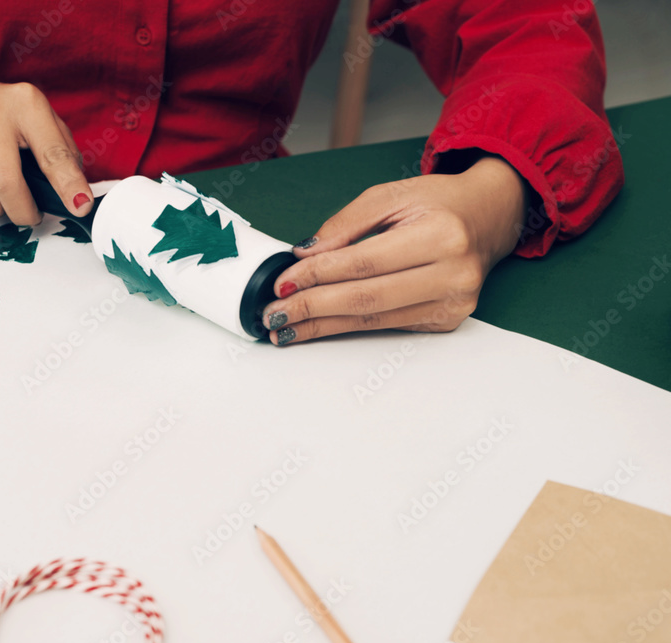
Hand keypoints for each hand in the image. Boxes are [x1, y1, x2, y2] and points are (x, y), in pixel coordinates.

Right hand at [0, 68, 91, 223]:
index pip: (52, 152)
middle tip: (30, 215)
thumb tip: (76, 193)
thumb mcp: (36, 118)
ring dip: (0, 210)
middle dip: (24, 213)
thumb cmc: (0, 115)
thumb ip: (61, 151)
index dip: (68, 184)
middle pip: (8, 185)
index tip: (81, 207)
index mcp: (26, 103)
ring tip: (2, 193)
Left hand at [263, 156, 527, 344]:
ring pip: (373, 319)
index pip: (363, 262)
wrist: (489, 216)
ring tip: (286, 328)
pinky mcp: (445, 320)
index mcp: (441, 234)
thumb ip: (345, 224)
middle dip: (312, 308)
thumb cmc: (439, 202)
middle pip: (365, 298)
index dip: (317, 276)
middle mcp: (453, 273)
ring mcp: (452, 302)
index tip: (282, 284)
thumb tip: (304, 254)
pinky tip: (318, 327)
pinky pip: (386, 326)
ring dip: (323, 326)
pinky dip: (347, 327)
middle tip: (274, 314)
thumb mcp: (390, 194)